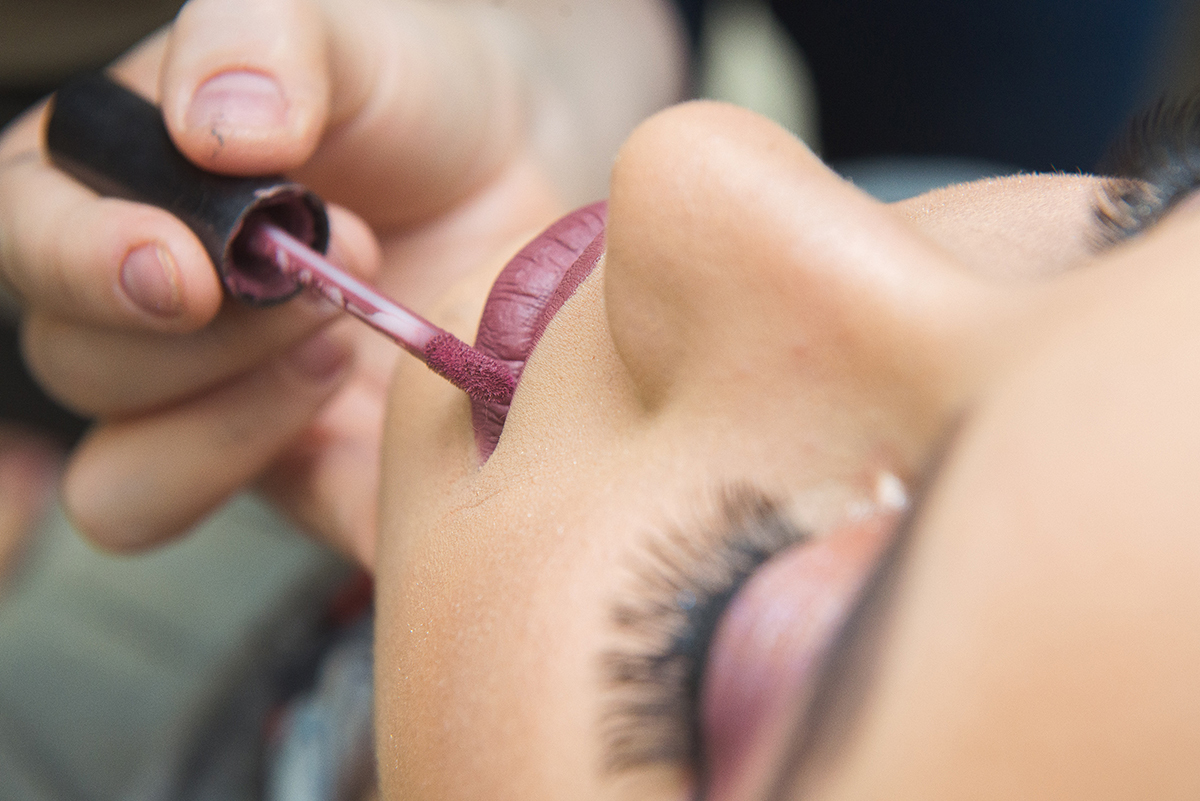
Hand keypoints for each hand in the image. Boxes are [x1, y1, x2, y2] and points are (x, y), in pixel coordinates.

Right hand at [0, 0, 683, 565]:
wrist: (518, 173)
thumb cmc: (409, 95)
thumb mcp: (343, 33)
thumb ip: (266, 41)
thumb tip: (214, 131)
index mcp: (117, 195)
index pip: (23, 239)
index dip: (79, 264)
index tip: (186, 267)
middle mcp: (147, 319)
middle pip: (82, 370)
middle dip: (212, 331)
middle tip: (345, 261)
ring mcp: (218, 412)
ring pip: (130, 484)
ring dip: (233, 425)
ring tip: (347, 343)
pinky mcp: (308, 478)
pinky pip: (267, 534)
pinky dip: (321, 495)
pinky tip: (388, 417)